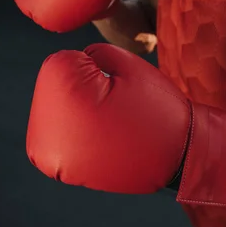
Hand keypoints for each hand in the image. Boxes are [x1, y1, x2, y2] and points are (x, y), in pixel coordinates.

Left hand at [26, 43, 225, 205]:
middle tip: (115, 108)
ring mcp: (51, 158)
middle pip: (53, 90)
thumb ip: (92, 54)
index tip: (116, 87)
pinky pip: (62, 138)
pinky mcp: (61, 172)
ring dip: (78, 112)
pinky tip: (102, 139)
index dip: (91, 67)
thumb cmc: (156, 106)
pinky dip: (79, 133)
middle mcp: (46, 134)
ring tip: (109, 125)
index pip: (60, 64)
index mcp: (62, 99)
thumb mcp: (128, 65)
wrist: (179, 157)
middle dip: (80, 90)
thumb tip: (71, 64)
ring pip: (56, 113)